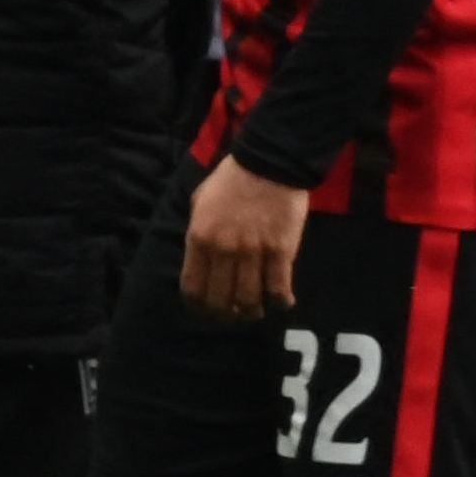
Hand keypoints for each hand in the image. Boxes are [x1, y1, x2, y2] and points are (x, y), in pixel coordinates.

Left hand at [181, 155, 316, 319]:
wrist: (269, 162)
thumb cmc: (232, 179)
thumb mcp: (200, 202)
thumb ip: (197, 233)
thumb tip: (198, 260)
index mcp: (199, 238)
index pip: (193, 288)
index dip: (198, 307)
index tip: (206, 310)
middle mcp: (223, 251)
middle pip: (220, 301)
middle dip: (225, 314)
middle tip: (233, 314)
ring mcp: (252, 252)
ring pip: (249, 300)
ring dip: (252, 311)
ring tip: (256, 310)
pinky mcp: (280, 251)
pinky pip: (278, 288)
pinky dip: (280, 302)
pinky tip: (282, 303)